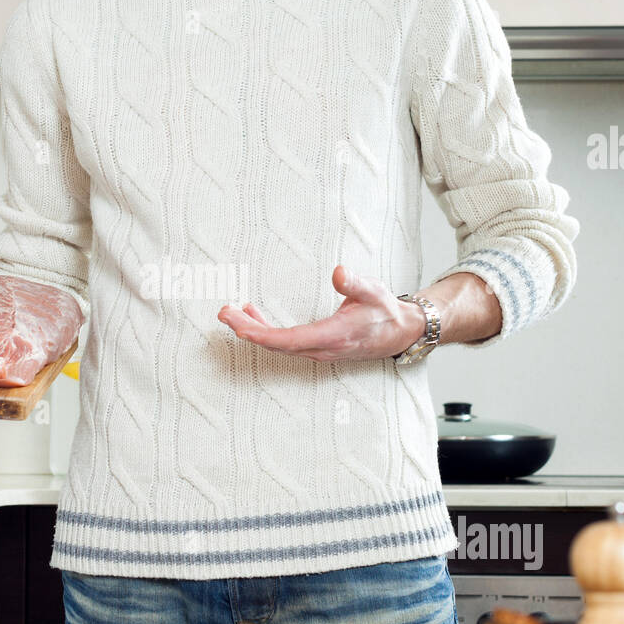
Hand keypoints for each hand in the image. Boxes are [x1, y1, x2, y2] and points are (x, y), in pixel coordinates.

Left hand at [217, 266, 426, 361]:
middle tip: (224, 313)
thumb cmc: (384, 311)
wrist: (399, 332)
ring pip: (278, 344)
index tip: (239, 328)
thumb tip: (338, 272)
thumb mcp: (373, 291)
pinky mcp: (316, 347)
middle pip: (276, 344)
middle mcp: (321, 348)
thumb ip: (354, 283)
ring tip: (231, 313)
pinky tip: (253, 315)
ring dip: (253, 329)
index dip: (262, 336)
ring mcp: (317, 350)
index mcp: (333, 336)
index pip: (289, 340)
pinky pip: (285, 342)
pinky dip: (266, 330)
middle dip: (248, 329)